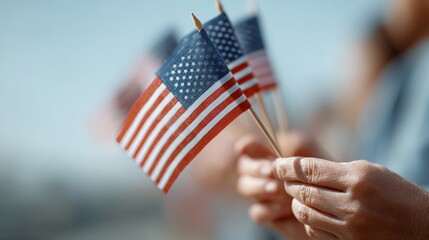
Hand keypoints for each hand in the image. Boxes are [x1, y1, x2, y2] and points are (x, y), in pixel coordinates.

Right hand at [236, 132, 328, 238]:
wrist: (333, 203)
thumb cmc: (321, 171)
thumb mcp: (313, 152)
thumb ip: (298, 143)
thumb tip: (281, 144)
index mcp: (267, 154)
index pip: (249, 147)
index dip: (247, 147)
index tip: (246, 147)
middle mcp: (259, 173)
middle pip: (243, 167)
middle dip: (255, 168)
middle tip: (271, 171)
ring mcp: (261, 194)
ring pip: (245, 187)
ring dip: (259, 187)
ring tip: (278, 189)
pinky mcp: (267, 215)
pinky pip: (257, 213)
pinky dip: (266, 209)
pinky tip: (282, 208)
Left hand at [274, 157, 428, 238]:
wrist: (424, 227)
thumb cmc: (397, 194)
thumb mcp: (371, 172)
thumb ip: (338, 170)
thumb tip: (304, 170)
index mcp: (358, 177)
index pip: (310, 169)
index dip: (288, 166)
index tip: (278, 163)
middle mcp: (353, 202)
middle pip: (304, 191)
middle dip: (288, 183)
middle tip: (284, 178)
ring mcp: (351, 225)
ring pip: (305, 212)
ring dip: (295, 202)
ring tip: (296, 195)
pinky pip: (316, 230)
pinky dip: (308, 220)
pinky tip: (311, 212)